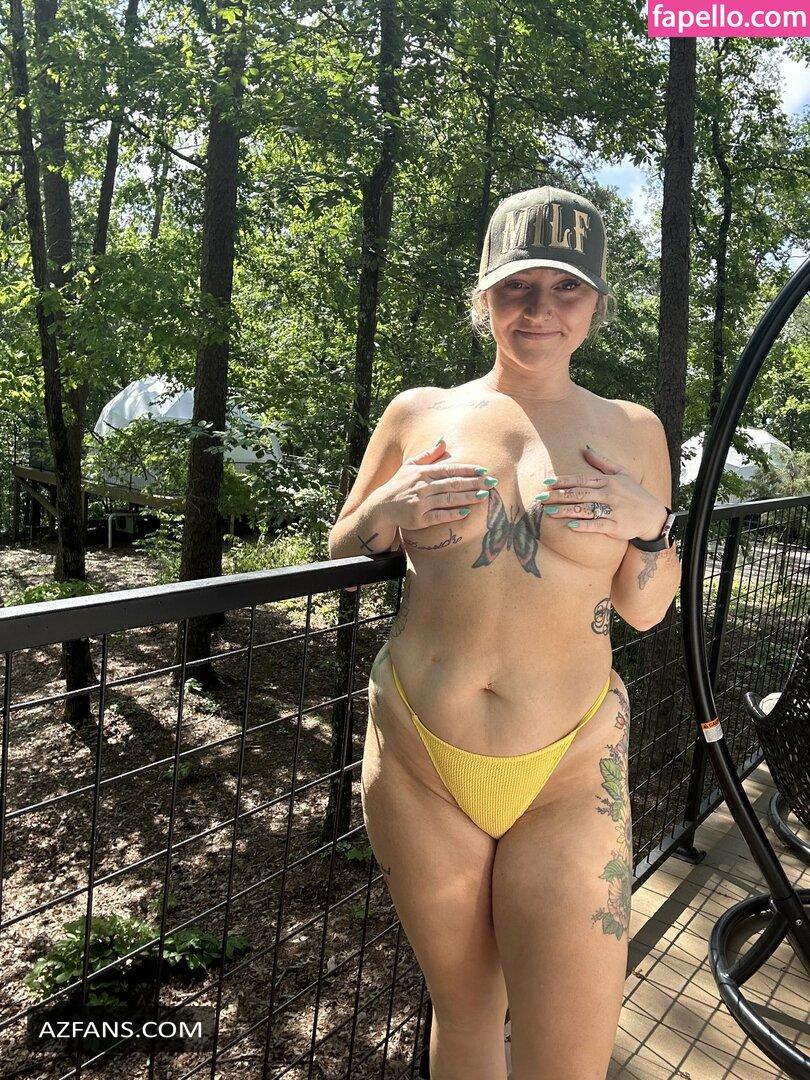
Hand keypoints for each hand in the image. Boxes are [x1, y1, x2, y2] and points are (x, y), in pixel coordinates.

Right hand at [377, 437, 498, 531]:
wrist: (381, 506)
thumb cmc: (399, 484)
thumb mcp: (410, 466)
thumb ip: (428, 455)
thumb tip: (443, 440)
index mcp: (423, 473)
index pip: (449, 469)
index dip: (467, 470)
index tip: (483, 470)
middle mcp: (423, 486)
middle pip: (453, 483)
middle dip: (474, 482)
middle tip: (492, 482)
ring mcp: (421, 503)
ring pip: (449, 499)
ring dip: (468, 497)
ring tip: (485, 495)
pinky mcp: (419, 519)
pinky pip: (439, 516)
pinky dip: (453, 513)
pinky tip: (467, 512)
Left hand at [533, 444, 667, 540]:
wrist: (653, 515)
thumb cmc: (634, 494)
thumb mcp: (622, 473)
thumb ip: (602, 462)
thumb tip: (586, 448)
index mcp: (608, 481)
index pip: (581, 479)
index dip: (563, 481)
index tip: (546, 483)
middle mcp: (609, 494)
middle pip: (579, 494)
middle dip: (558, 496)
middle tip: (539, 499)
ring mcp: (613, 510)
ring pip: (586, 509)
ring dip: (566, 510)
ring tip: (549, 512)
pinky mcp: (617, 525)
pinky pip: (598, 524)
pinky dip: (585, 525)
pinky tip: (570, 525)